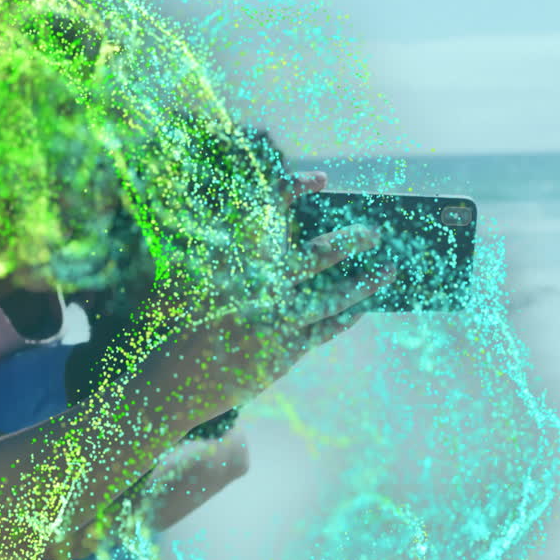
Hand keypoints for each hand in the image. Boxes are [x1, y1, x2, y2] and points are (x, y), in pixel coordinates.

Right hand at [168, 171, 398, 418]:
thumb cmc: (171, 323)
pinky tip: (361, 309)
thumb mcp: (184, 272)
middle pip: (322, 251)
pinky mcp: (286, 350)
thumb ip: (215, 244)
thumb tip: (249, 221)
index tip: (321, 179)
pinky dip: (347, 317)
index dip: (298, 187)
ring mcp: (279, 317)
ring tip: (388, 270)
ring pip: (335, 294)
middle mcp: (265, 282)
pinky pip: (327, 329)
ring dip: (365, 281)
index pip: (274, 207)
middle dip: (353, 238)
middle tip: (374, 232)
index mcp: (237, 255)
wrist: (172, 380)